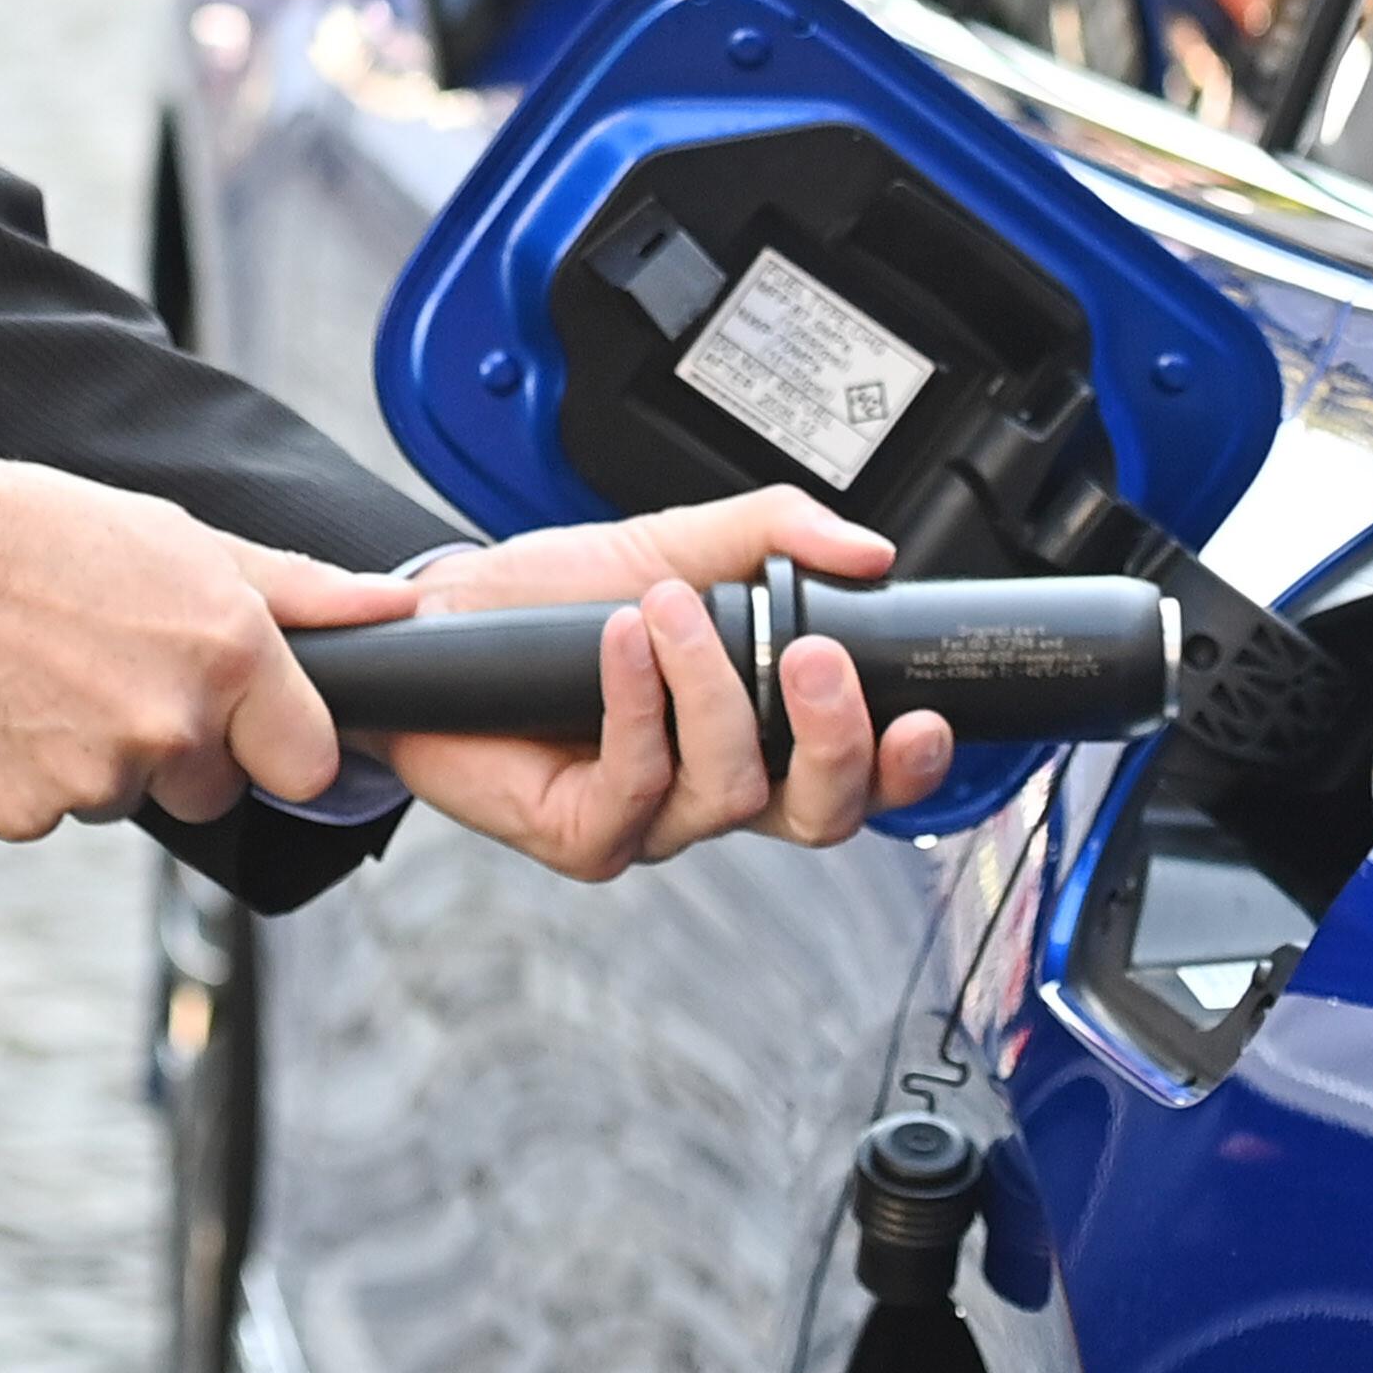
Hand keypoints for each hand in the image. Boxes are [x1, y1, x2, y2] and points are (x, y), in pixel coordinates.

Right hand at [0, 456, 413, 840]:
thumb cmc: (47, 536)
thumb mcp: (184, 540)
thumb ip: (302, 591)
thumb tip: (397, 609)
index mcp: (229, 654)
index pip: (307, 765)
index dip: (271, 740)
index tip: (234, 712)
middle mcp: (172, 725)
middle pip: (211, 790)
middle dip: (174, 748)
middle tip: (109, 667)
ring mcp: (94, 779)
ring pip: (124, 800)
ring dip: (95, 757)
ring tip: (46, 676)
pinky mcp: (21, 814)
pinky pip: (48, 816)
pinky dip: (28, 775)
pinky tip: (4, 708)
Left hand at [345, 490, 954, 880]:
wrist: (446, 618)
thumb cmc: (556, 599)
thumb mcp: (676, 541)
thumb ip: (777, 537)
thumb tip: (867, 552)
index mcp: (761, 731)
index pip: (862, 774)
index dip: (905, 764)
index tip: (926, 715)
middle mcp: (718, 786)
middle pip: (821, 815)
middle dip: (835, 741)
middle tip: (811, 656)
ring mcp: (655, 819)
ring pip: (730, 793)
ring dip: (709, 688)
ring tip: (667, 606)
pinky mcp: (587, 835)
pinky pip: (639, 788)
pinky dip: (638, 705)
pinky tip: (621, 643)